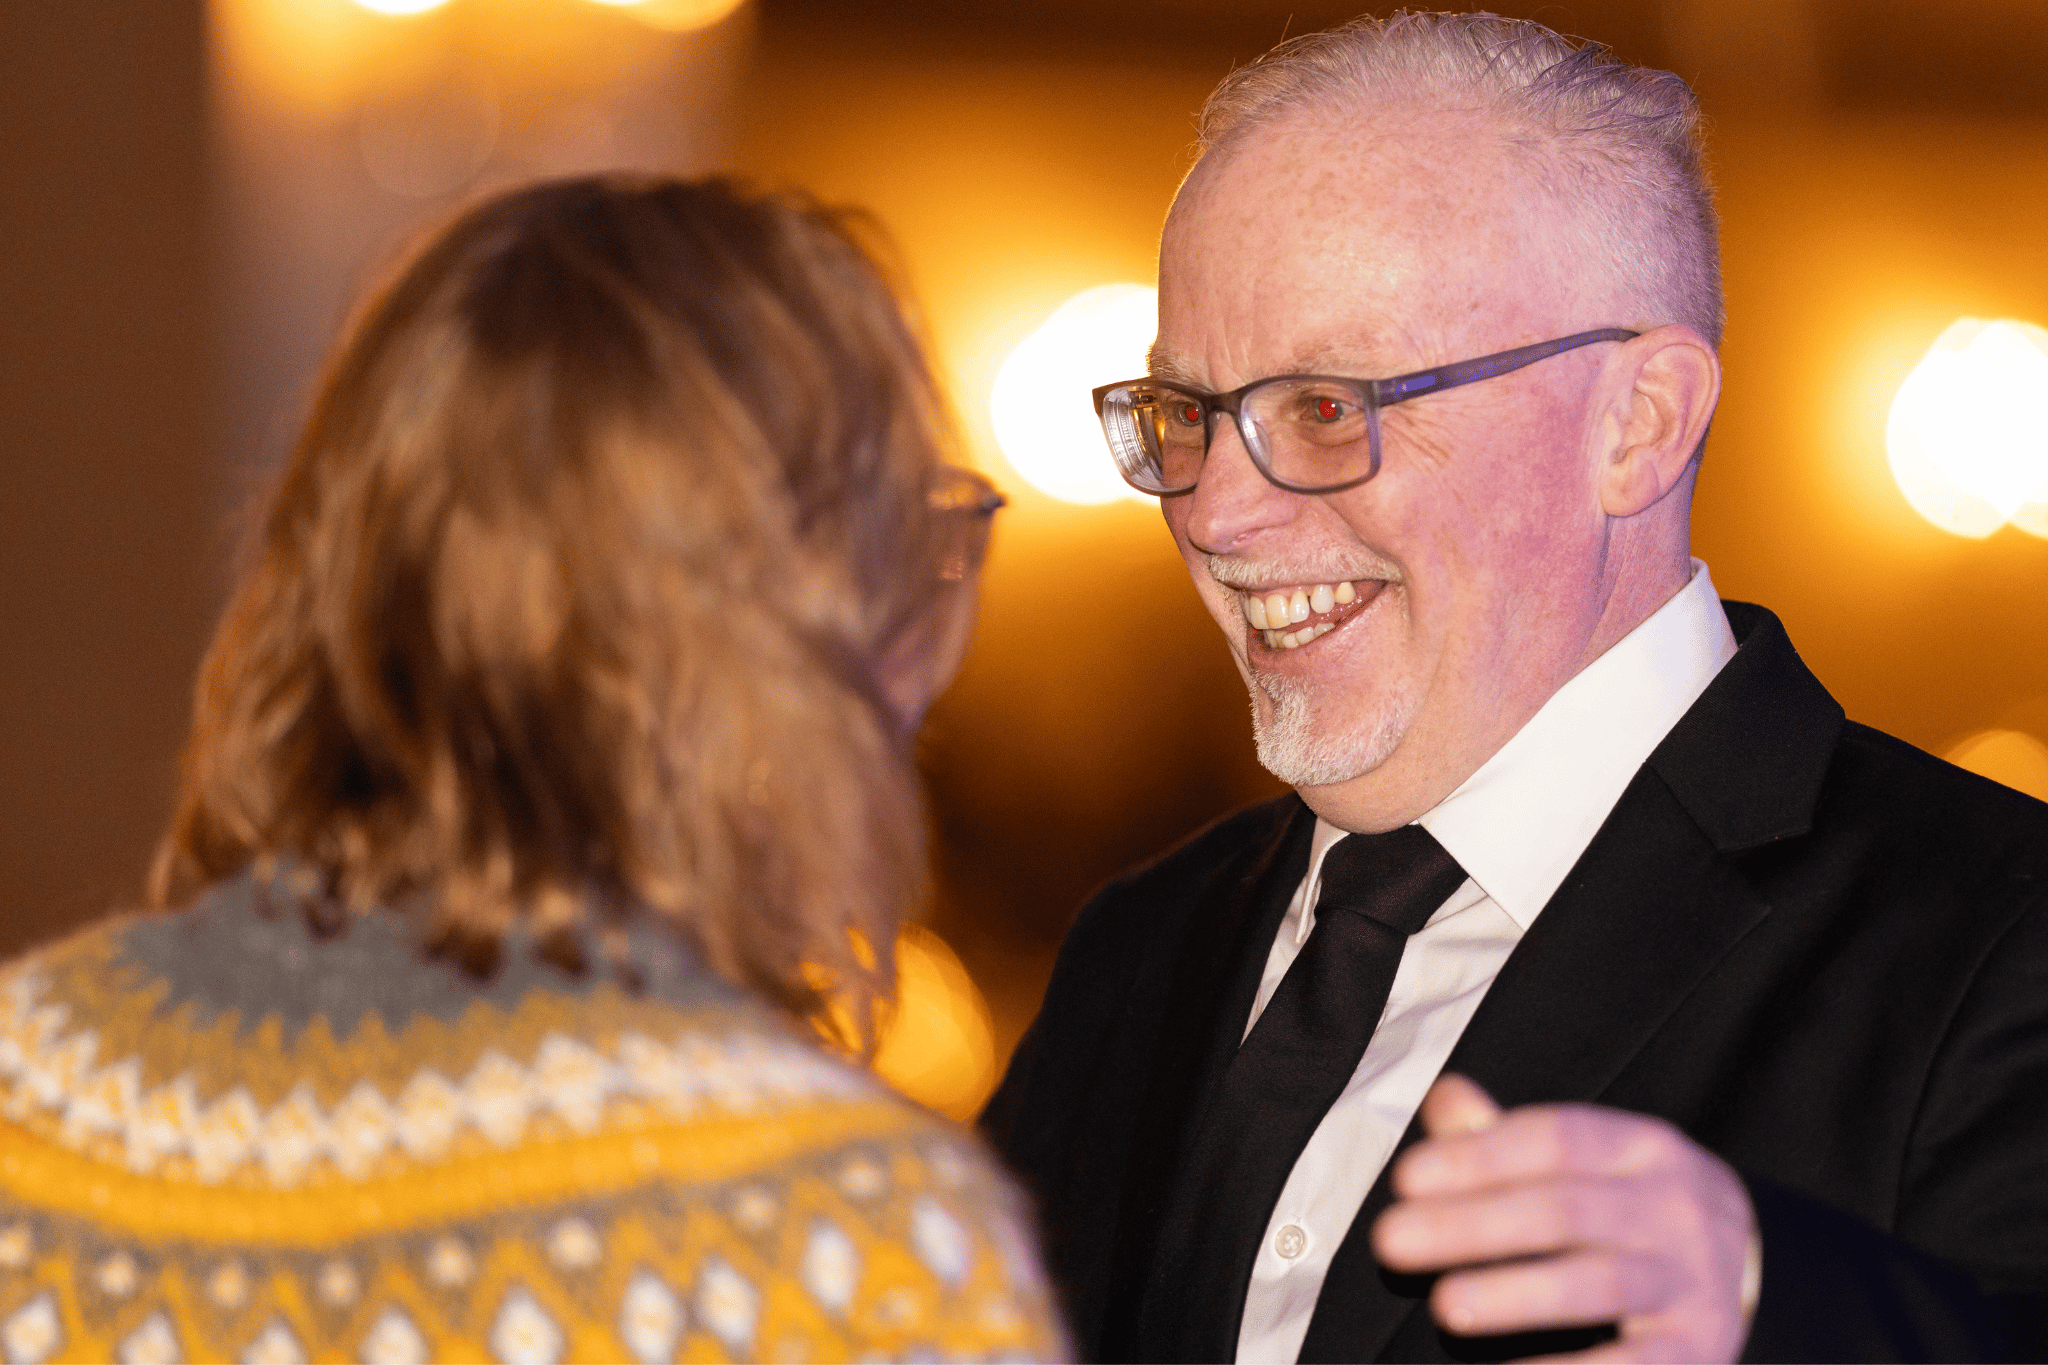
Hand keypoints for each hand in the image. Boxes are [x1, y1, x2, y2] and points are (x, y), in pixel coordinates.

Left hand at [1371, 1074, 1758, 1362]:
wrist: (1752, 1270)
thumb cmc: (1630, 1208)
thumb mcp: (1588, 1160)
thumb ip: (1506, 1136)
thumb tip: (1443, 1100)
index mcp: (1640, 1148)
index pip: (1554, 1140)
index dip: (1479, 1156)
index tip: (1406, 1178)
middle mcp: (1673, 1207)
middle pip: (1564, 1210)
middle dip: (1472, 1225)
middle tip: (1391, 1240)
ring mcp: (1692, 1281)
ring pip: (1596, 1284)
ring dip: (1516, 1295)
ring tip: (1446, 1306)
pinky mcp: (1698, 1349)